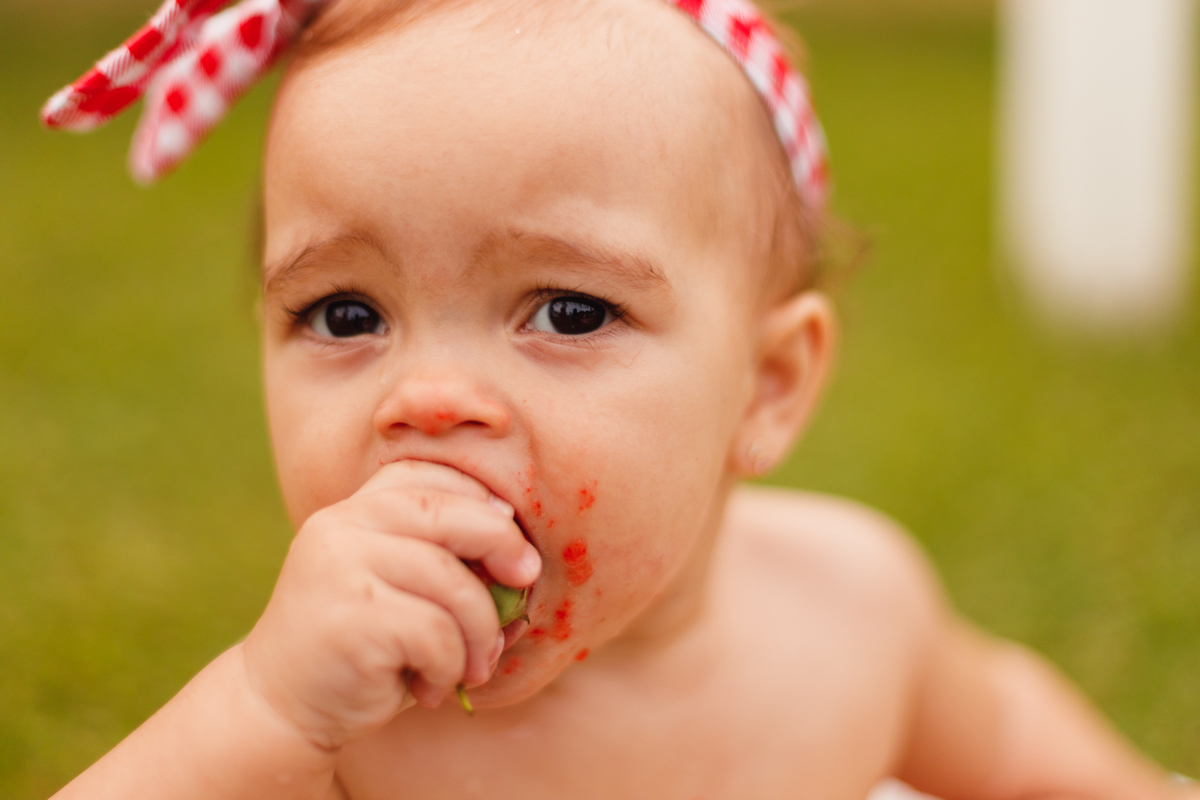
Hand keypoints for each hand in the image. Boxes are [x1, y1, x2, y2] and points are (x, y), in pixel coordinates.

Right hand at [241, 460, 540, 750]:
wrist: (283, 708)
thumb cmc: (362, 649)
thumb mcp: (400, 592)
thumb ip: (445, 562)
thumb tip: (524, 556)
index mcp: (353, 511)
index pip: (427, 476)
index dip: (480, 498)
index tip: (509, 536)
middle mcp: (341, 527)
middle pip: (447, 512)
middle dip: (502, 543)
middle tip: (526, 582)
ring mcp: (340, 567)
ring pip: (452, 581)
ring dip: (480, 632)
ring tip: (473, 668)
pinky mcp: (351, 617)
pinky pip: (436, 632)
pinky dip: (450, 667)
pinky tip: (432, 689)